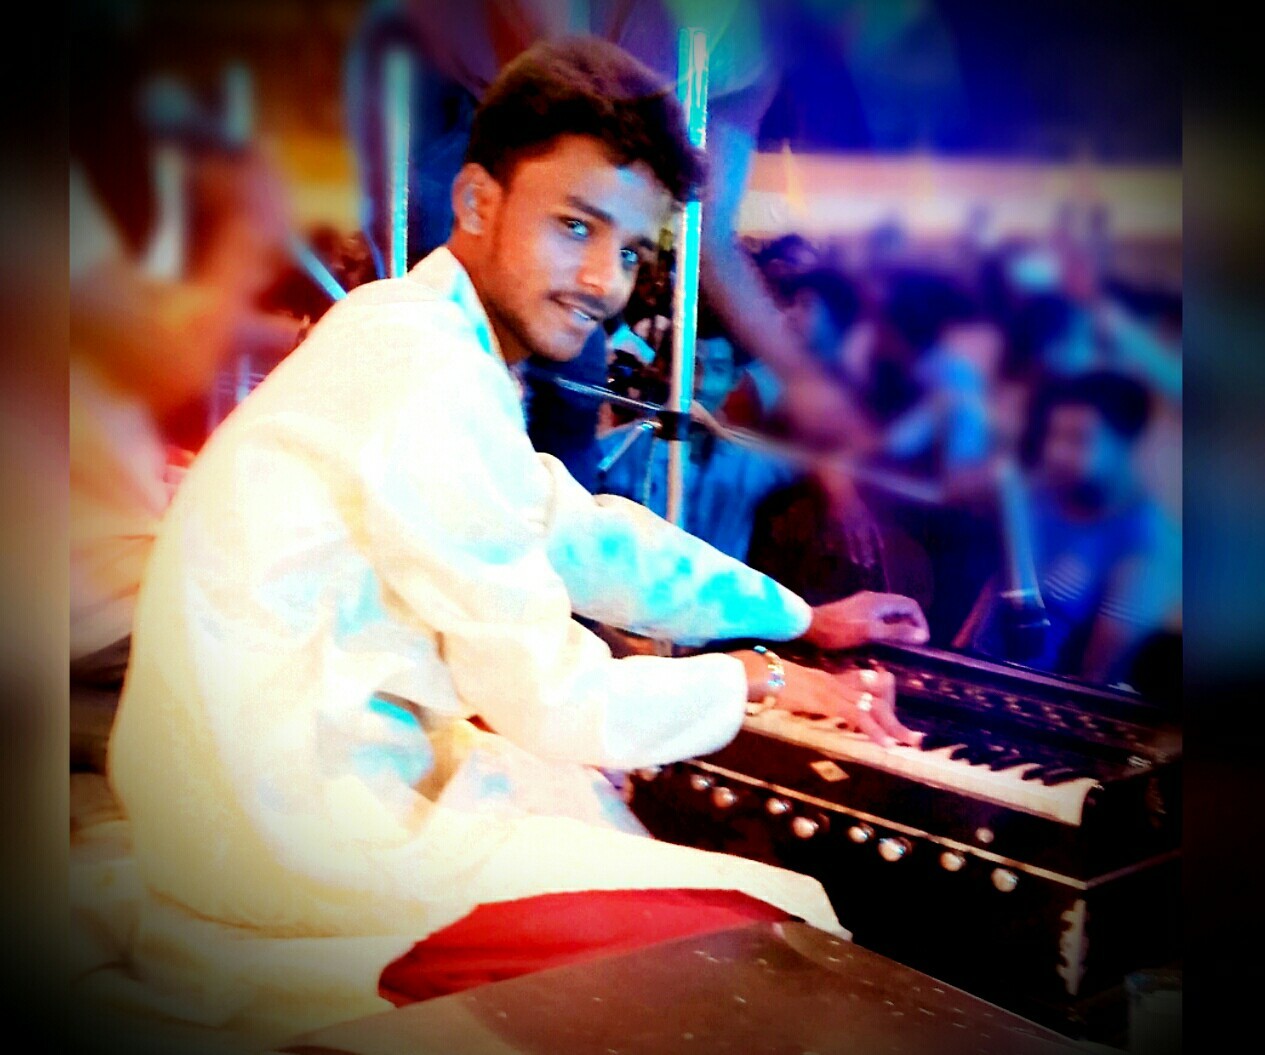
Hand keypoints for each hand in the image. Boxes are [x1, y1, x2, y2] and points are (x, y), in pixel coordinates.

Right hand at [736, 652, 920, 747]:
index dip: (882, 702)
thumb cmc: (767, 680)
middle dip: (895, 719)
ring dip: (892, 727)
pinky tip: (885, 744)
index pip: (864, 687)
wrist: (758, 672)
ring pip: (872, 708)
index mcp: (828, 679)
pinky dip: (873, 731)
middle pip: (875, 699)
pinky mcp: (828, 700)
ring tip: (908, 742)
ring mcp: (834, 690)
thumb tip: (801, 702)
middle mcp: (836, 682)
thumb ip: (801, 694)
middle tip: (913, 737)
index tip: (894, 715)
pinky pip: (857, 716)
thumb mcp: (789, 688)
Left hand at [804, 591, 929, 650]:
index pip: (910, 605)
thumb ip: (897, 633)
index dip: (920, 621)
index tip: (922, 639)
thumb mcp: (871, 633)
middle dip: (911, 623)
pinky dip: (886, 627)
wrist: (809, 626)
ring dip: (898, 626)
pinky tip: (881, 641)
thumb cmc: (839, 630)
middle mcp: (873, 599)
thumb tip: (922, 635)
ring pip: (889, 613)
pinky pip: (878, 616)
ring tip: (900, 645)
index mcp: (880, 601)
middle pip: (901, 607)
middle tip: (913, 644)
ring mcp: (863, 604)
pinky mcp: (854, 611)